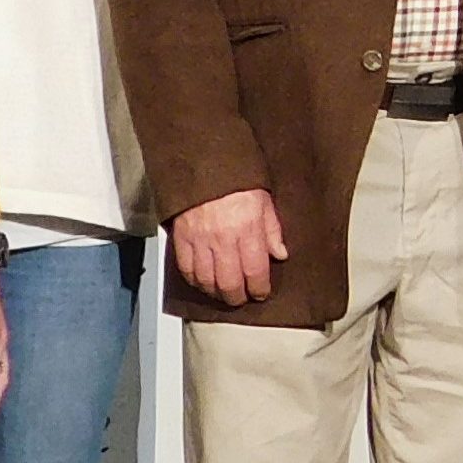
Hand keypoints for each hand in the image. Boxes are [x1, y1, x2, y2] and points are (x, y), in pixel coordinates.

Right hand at [170, 188, 286, 306]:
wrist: (204, 163)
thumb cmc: (237, 180)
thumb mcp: (264, 201)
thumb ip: (272, 230)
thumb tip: (280, 254)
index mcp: (248, 229)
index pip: (255, 271)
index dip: (259, 288)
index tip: (261, 293)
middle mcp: (224, 238)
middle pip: (229, 282)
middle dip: (237, 297)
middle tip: (241, 298)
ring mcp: (200, 239)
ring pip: (206, 280)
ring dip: (215, 292)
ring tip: (222, 293)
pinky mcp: (182, 237)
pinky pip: (186, 268)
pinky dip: (194, 281)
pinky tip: (202, 282)